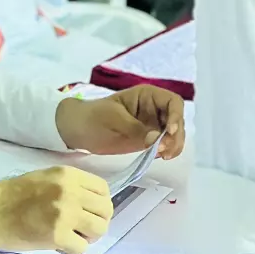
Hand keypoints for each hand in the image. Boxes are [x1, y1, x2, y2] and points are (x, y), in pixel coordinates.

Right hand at [0, 166, 112, 253]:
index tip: (89, 212)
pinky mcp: (58, 235)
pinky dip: (72, 249)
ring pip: (99, 230)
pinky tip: (59, 245)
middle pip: (105, 211)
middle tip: (82, 229)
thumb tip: (91, 205)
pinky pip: (81, 247)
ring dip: (88, 237)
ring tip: (73, 237)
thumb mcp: (45, 178)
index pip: (103, 190)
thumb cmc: (12, 195)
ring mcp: (65, 213)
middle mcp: (70, 191)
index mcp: (67, 175)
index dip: (99, 204)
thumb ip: (70, 187)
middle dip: (97, 222)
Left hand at [55, 85, 184, 158]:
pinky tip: (160, 157)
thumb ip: (135, 128)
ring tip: (162, 156)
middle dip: (175, 135)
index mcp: (147, 96)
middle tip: (163, 150)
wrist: (77, 130)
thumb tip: (155, 139)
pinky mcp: (148, 140)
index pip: (172, 102)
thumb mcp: (113, 119)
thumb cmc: (93, 117)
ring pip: (174, 134)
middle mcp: (154, 109)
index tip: (169, 131)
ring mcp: (152, 125)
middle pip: (177, 120)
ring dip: (174, 145)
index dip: (176, 116)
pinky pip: (165, 145)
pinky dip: (167, 151)